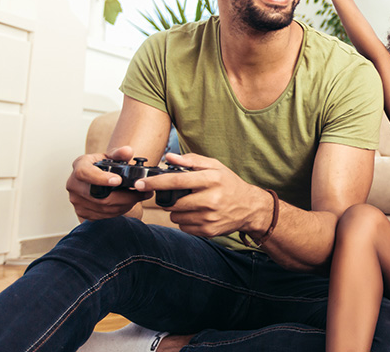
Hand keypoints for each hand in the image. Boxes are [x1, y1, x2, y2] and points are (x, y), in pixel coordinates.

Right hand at [66, 146, 151, 220]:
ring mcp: (76, 200)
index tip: (118, 181)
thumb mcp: (109, 156)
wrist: (94, 178)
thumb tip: (127, 151)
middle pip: (99, 196)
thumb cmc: (101, 166)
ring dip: (125, 205)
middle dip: (125, 196)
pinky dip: (118, 211)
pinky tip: (127, 204)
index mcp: (79, 166)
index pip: (85, 173)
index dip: (101, 178)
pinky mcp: (82, 212)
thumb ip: (119, 154)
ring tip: (137, 198)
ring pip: (103, 208)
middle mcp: (74, 184)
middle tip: (142, 192)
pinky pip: (102, 215)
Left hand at [134, 152, 273, 237]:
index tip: (140, 184)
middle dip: (168, 199)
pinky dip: (185, 221)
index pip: (177, 180)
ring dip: (177, 211)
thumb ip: (192, 161)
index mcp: (212, 180)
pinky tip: (197, 214)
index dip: (155, 182)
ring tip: (191, 204)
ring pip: (176, 216)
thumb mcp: (215, 167)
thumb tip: (168, 157)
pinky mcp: (208, 231)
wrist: (250, 207)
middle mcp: (211, 199)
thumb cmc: (229, 184)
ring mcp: (209, 217)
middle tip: (176, 195)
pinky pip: (184, 227)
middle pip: (173, 202)